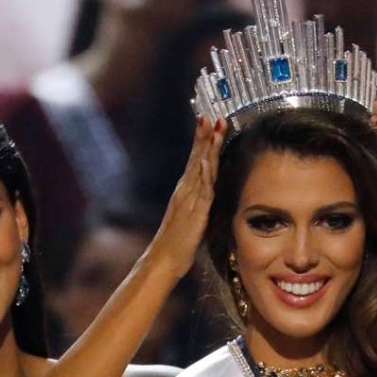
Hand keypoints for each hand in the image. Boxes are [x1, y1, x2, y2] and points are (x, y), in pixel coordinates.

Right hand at [144, 117, 224, 278]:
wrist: (163, 260)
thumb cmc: (178, 242)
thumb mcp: (192, 217)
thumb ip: (200, 202)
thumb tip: (209, 192)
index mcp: (186, 191)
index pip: (197, 161)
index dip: (203, 141)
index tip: (210, 122)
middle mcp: (185, 191)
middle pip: (197, 159)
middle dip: (204, 136)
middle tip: (211, 115)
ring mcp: (189, 200)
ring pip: (200, 169)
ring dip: (207, 148)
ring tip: (213, 129)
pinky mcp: (194, 213)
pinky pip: (201, 191)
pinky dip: (204, 175)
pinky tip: (207, 161)